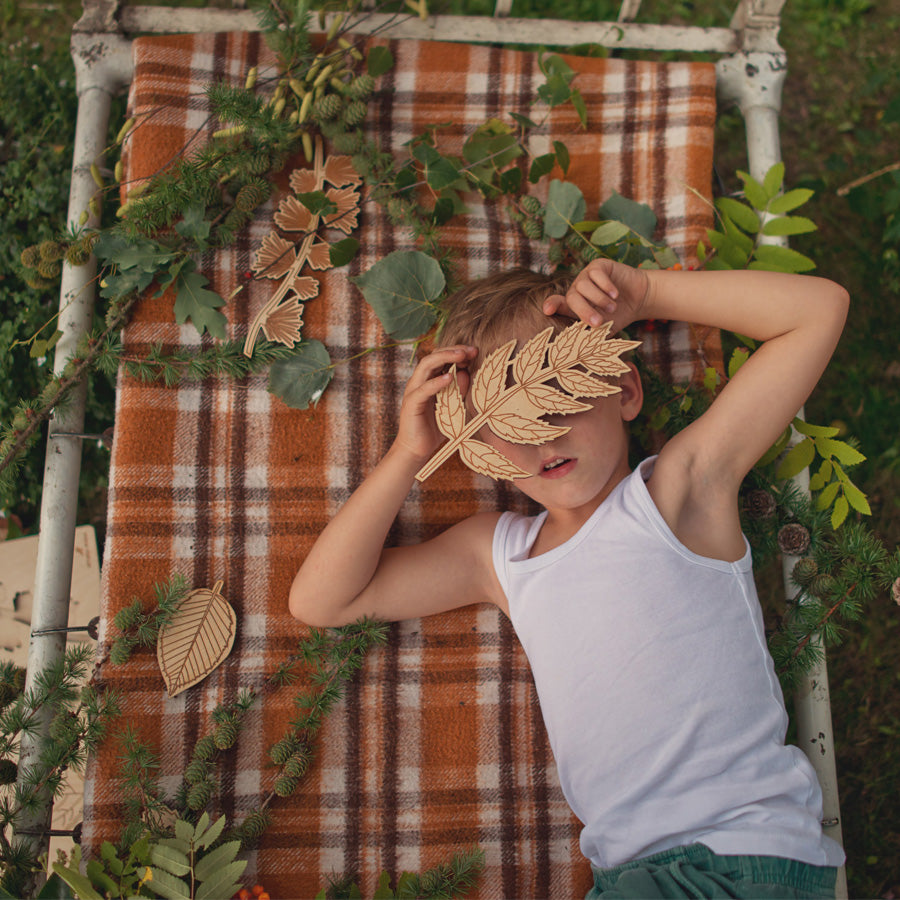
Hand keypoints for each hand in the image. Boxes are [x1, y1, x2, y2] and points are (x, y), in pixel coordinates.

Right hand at [392, 345, 476, 460]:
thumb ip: (459, 391)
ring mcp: (413, 390)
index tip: (474, 351)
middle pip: (433, 356)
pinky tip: (449, 377)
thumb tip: (467, 373)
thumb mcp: (452, 407)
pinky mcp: (411, 403)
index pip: (441, 358)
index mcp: (428, 380)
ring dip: (445, 358)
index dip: (457, 352)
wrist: (416, 450)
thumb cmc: (434, 429)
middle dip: (453, 350)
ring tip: (461, 356)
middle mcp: (419, 381)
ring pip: (426, 366)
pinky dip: (436, 382)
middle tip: (471, 349)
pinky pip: (423, 389)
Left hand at [543, 259, 649, 331]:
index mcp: (574, 305)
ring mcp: (587, 276)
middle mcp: (577, 289)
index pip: (557, 303)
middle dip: (584, 311)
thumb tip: (577, 340)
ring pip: (583, 285)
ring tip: (612, 307)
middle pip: (572, 297)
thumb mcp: (603, 327)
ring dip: (599, 299)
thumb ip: (589, 331)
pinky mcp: (599, 266)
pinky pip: (596, 274)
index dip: (552, 305)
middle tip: (598, 322)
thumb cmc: (618, 316)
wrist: (639, 299)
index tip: (547, 310)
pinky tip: (615, 294)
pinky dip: (605, 286)